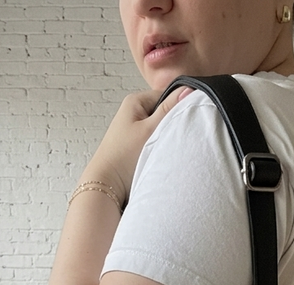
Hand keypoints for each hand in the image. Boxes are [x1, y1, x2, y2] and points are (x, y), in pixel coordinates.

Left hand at [81, 86, 193, 206]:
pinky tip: (156, 155)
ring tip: (162, 148)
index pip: (166, 95)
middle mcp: (132, 111)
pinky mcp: (133, 143)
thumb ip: (169, 109)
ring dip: (164, 137)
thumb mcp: (150, 130)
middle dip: (170, 123)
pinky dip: (157, 146)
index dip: (178, 107)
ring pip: (158, 127)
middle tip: (172, 137)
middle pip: (162, 111)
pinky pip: (152, 139)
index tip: (185, 119)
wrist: (106, 185)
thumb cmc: (123, 158)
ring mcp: (132, 128)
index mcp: (134, 101)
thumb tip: (187, 89)